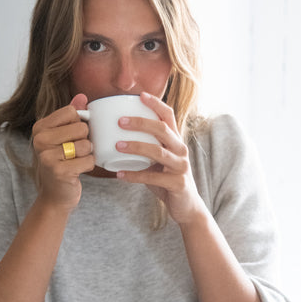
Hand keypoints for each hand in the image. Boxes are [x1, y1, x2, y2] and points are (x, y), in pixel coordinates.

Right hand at [31, 94, 94, 212]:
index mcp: (40, 127)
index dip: (79, 123)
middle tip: (74, 152)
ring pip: (86, 144)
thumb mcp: (63, 136)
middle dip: (85, 140)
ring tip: (75, 161)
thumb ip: (72, 115)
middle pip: (81, 127)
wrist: (55, 194)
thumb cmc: (62, 161)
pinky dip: (88, 166)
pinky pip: (88, 161)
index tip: (71, 136)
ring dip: (87, 154)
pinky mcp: (59, 171)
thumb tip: (82, 96)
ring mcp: (47, 156)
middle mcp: (40, 140)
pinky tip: (78, 171)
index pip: (72, 112)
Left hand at [115, 92, 205, 223]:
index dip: (156, 104)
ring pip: (158, 152)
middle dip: (141, 123)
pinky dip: (135, 175)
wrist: (186, 206)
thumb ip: (145, 148)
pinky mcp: (178, 183)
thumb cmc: (166, 180)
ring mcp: (181, 166)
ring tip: (117, 145)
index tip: (140, 95)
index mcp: (176, 141)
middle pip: (162, 129)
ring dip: (136, 147)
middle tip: (120, 121)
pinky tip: (120, 175)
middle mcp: (181, 150)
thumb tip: (114, 137)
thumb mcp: (158, 161)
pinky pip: (154, 177)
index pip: (169, 116)